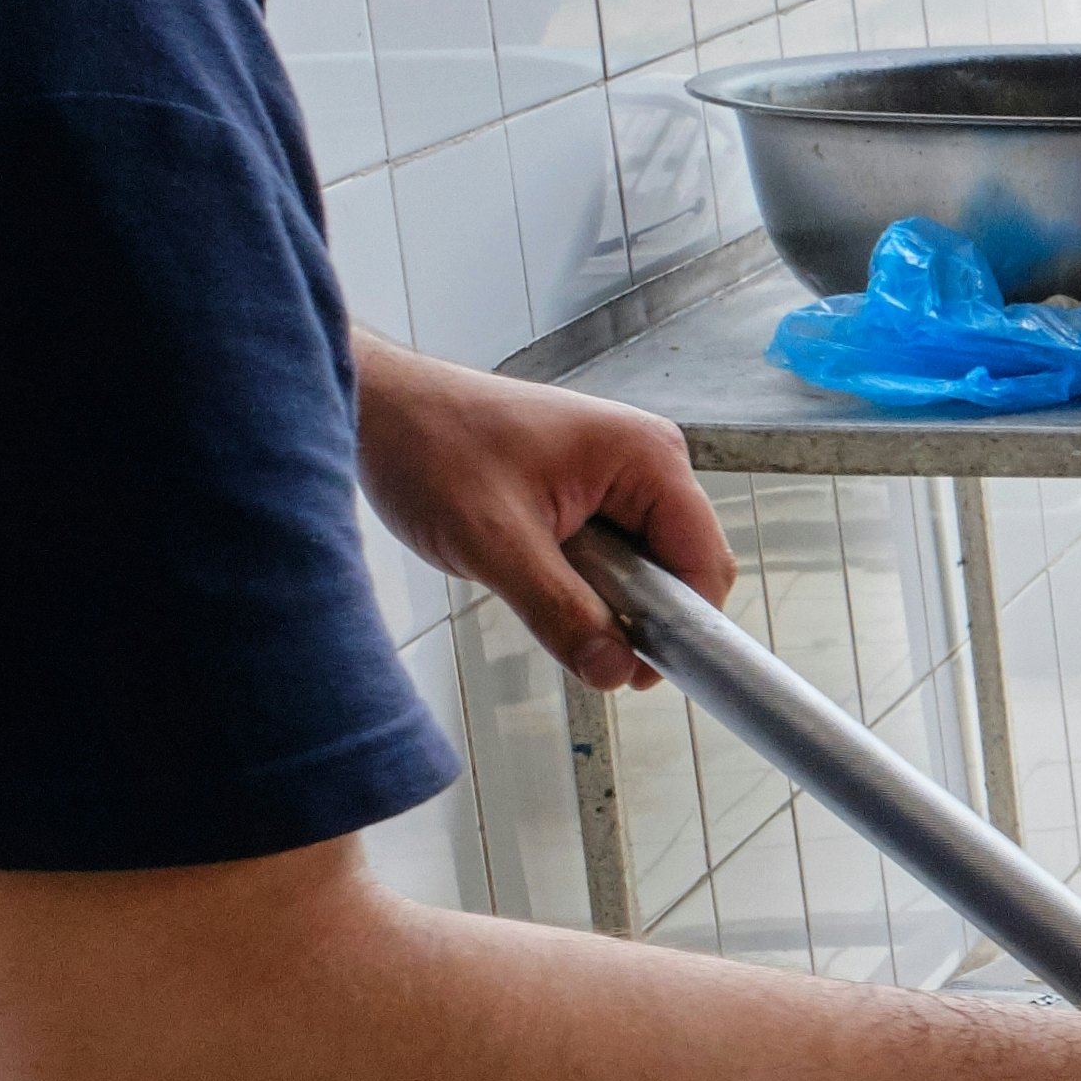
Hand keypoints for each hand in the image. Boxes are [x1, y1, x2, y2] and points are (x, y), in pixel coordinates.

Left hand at [354, 341, 732, 692]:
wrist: (376, 407)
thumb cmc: (429, 448)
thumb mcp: (494, 542)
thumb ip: (560, 611)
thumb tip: (615, 672)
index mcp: (648, 457)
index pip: (704, 561)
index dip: (683, 625)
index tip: (638, 673)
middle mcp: (648, 459)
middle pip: (680, 566)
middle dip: (639, 614)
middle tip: (579, 642)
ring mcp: (621, 471)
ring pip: (646, 565)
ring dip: (606, 598)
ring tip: (541, 594)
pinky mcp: (591, 486)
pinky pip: (615, 552)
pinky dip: (585, 581)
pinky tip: (538, 577)